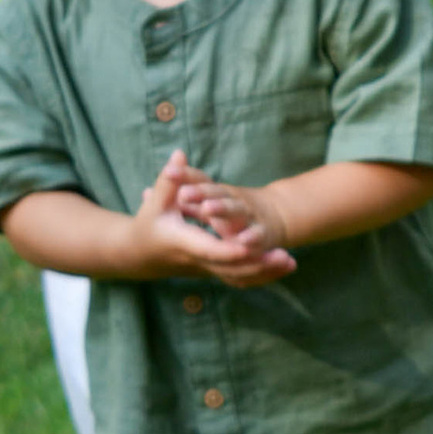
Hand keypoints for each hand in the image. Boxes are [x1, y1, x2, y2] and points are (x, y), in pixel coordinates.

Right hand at [125, 152, 298, 285]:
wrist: (140, 255)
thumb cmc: (149, 223)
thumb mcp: (157, 201)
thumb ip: (170, 179)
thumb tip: (179, 155)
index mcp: (184, 243)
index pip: (210, 249)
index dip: (230, 249)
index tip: (251, 246)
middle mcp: (198, 260)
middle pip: (231, 268)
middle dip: (259, 264)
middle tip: (286, 256)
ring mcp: (207, 269)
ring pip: (239, 277)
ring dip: (266, 273)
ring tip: (292, 262)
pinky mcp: (214, 272)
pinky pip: (239, 279)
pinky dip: (261, 276)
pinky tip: (283, 268)